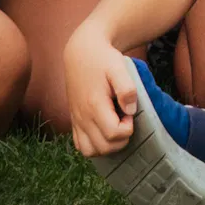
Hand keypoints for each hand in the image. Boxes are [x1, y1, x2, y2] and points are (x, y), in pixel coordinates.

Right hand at [66, 41, 139, 157]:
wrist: (81, 52)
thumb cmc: (102, 59)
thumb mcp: (118, 68)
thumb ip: (126, 89)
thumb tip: (130, 110)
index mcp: (94, 105)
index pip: (113, 133)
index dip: (127, 128)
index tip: (129, 113)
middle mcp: (83, 117)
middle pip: (104, 147)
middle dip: (121, 139)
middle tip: (125, 120)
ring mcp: (77, 121)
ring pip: (91, 151)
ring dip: (108, 147)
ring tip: (116, 128)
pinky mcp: (74, 121)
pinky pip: (81, 146)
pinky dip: (94, 146)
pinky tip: (104, 132)